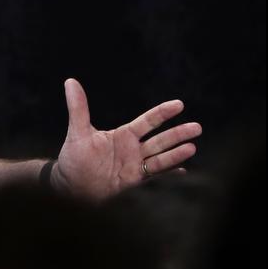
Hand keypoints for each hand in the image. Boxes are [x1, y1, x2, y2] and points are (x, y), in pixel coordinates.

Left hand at [53, 78, 200, 198]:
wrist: (71, 187)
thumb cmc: (73, 159)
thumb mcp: (77, 132)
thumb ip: (78, 108)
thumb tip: (70, 81)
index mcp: (123, 135)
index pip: (148, 121)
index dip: (163, 112)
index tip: (179, 104)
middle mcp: (133, 150)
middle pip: (160, 140)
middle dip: (178, 134)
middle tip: (197, 127)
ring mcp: (135, 167)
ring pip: (160, 158)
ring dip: (176, 154)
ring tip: (192, 147)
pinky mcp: (134, 183)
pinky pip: (155, 178)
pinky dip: (169, 176)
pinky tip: (182, 172)